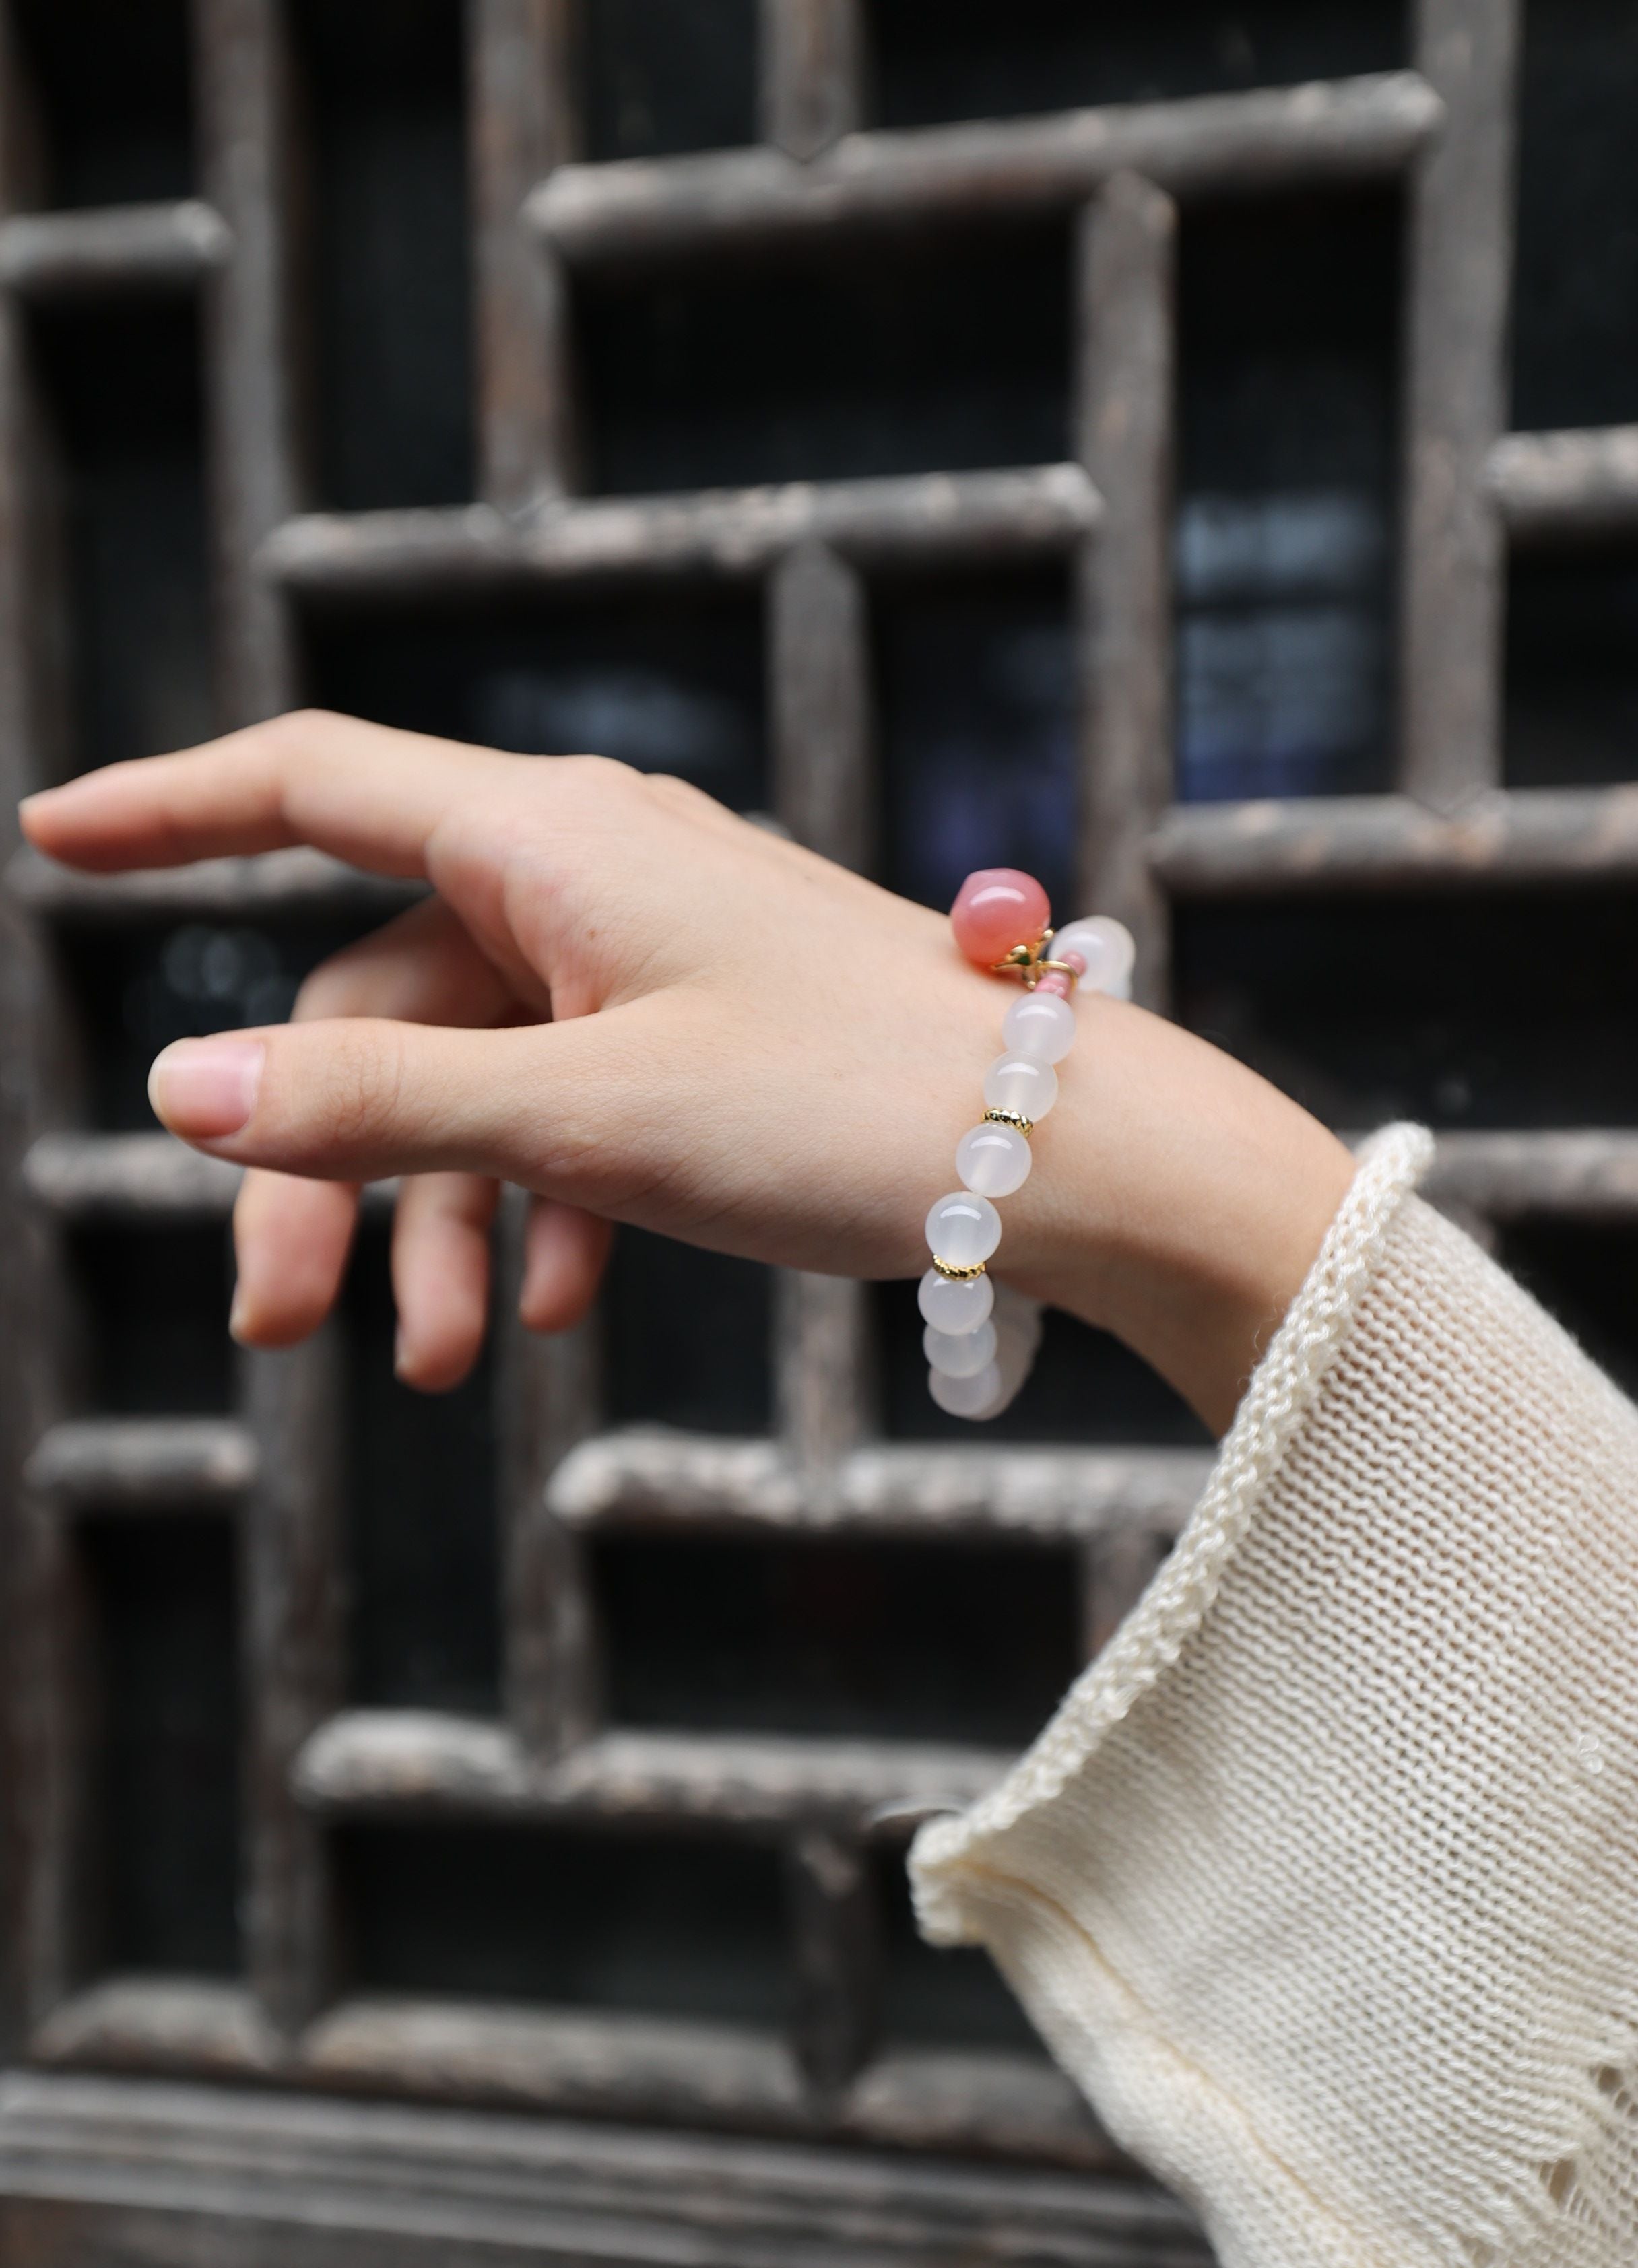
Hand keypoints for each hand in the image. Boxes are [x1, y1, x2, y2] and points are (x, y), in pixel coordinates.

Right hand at [20, 712, 1354, 1432]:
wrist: (1080, 1162)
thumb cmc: (853, 1110)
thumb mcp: (588, 1118)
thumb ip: (381, 1109)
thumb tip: (178, 1091)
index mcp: (548, 837)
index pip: (310, 780)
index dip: (169, 809)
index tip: (48, 839)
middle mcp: (588, 870)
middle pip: (375, 999)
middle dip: (320, 1165)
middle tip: (277, 1324)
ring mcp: (650, 951)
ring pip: (472, 1075)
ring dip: (435, 1219)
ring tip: (444, 1364)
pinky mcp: (703, 1028)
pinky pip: (566, 1103)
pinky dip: (537, 1203)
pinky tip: (553, 1309)